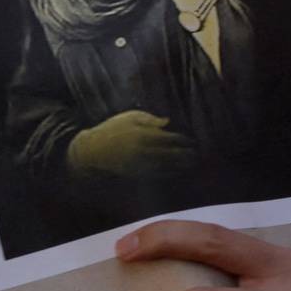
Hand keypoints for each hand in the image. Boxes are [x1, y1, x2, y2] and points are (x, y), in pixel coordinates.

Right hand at [67, 110, 195, 179]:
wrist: (93, 150)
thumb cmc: (111, 129)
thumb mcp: (129, 117)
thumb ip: (149, 119)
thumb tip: (167, 122)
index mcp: (143, 134)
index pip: (169, 137)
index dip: (182, 139)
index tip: (191, 140)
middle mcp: (144, 150)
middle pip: (170, 153)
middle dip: (185, 154)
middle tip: (196, 154)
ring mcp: (141, 163)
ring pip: (166, 165)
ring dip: (179, 165)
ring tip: (190, 163)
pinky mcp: (137, 173)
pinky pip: (156, 174)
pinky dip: (168, 173)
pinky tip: (175, 171)